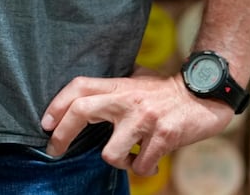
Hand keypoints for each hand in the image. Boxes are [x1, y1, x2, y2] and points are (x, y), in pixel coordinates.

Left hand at [41, 74, 233, 176]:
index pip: (79, 86)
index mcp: (119, 85)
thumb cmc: (166, 91)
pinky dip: (145, 168)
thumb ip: (115, 87)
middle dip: (62, 136)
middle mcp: (128, 99)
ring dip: (118, 162)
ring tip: (130, 158)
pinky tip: (152, 160)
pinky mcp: (163, 136)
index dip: (57, 104)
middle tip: (55, 150)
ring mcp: (144, 118)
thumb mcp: (137, 80)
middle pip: (81, 111)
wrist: (204, 94)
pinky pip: (141, 166)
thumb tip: (86, 97)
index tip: (45, 123)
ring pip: (110, 153)